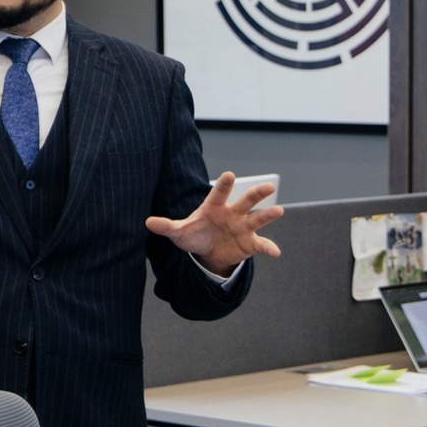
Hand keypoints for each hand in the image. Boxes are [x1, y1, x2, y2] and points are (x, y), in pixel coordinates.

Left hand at [145, 172, 284, 274]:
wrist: (207, 251)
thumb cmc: (194, 234)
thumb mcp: (179, 232)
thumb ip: (166, 226)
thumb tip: (148, 222)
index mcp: (214, 206)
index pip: (219, 193)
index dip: (224, 184)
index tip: (229, 174)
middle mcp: (233, 213)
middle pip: (246, 200)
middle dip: (257, 193)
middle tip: (269, 186)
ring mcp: (243, 227)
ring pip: (258, 218)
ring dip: (268, 215)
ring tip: (278, 211)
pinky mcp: (250, 242)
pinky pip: (262, 244)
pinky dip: (269, 247)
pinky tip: (276, 252)